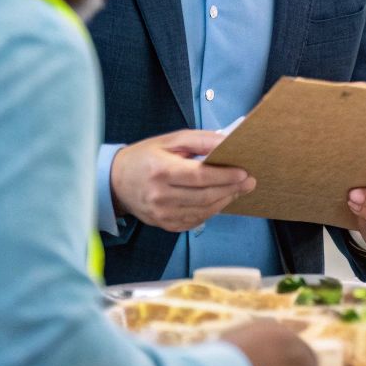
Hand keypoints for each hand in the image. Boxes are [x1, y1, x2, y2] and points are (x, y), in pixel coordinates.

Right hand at [111, 130, 253, 231]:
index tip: (243, 172)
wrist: (116, 182)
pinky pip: (195, 220)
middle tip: (249, 182)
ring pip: (203, 211)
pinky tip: (219, 200)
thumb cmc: (146, 157)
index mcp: (161, 171)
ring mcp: (161, 214)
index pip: (200, 176)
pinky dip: (211, 211)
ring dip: (225, 201)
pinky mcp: (164, 224)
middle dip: (232, 189)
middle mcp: (160, 196)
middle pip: (205, 196)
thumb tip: (227, 140)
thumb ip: (200, 140)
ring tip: (238, 190)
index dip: (224, 175)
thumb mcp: (171, 141)